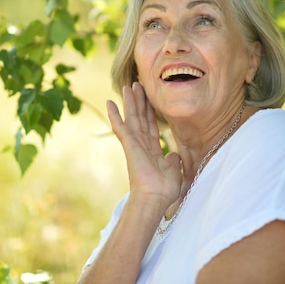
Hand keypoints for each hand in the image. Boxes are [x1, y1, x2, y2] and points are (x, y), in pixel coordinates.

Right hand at [106, 82, 181, 211]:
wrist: (154, 198)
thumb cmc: (164, 190)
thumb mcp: (174, 171)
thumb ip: (173, 161)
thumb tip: (174, 156)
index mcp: (153, 150)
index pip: (152, 126)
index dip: (151, 112)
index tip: (150, 98)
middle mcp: (142, 145)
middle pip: (141, 117)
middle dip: (141, 101)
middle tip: (139, 84)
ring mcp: (134, 144)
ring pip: (132, 118)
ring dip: (130, 102)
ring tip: (128, 86)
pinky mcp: (129, 145)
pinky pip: (121, 127)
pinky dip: (115, 114)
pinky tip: (110, 102)